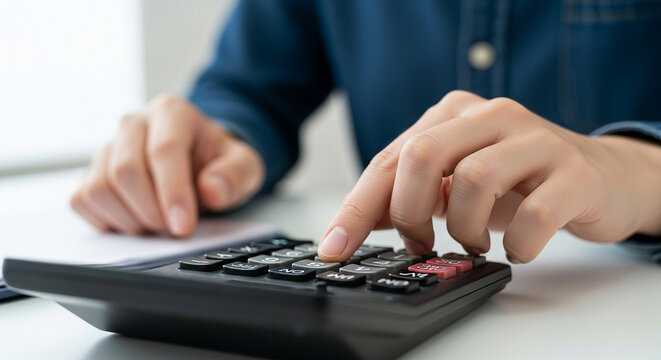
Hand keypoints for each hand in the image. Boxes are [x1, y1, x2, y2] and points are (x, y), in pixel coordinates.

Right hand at [70, 95, 264, 235]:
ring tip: (159, 223)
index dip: (172, 193)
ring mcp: (108, 146)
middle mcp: (134, 123)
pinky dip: (108, 221)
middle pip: (125, 171)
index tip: (182, 226)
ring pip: (99, 188)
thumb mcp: (245, 165)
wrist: (201, 161)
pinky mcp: (92, 171)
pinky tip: (137, 221)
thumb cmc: (219, 163)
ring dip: (130, 219)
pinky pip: (83, 200)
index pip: (164, 151)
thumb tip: (211, 190)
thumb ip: (235, 175)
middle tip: (174, 228)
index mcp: (172, 112)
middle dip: (151, 211)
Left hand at [318, 90, 660, 262]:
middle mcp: (490, 115)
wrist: (600, 176)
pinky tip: (516, 248)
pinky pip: (533, 215)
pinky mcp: (573, 171)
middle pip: (422, 156)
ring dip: (463, 229)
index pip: (389, 159)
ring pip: (472, 181)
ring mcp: (535, 139)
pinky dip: (516, 244)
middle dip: (408, 213)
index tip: (334, 249)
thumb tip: (357, 223)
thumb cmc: (517, 181)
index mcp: (452, 114)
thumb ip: (410, 193)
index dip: (356, 209)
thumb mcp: (454, 182)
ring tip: (473, 243)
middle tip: (421, 241)